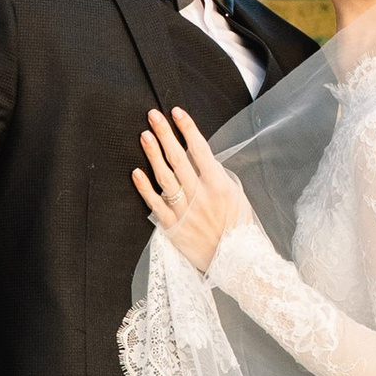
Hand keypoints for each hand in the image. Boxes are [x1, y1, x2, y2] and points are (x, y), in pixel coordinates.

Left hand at [133, 105, 248, 274]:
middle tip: (153, 116)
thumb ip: (219, 177)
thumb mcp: (238, 197)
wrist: (236, 262)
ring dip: (153, 154)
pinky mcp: (173, 227)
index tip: (177, 112)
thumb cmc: (240, 228)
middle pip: (178, 159)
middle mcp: (200, 196)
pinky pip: (155, 204)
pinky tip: (136, 172)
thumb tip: (204, 158)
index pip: (200, 149)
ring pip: (164, 177)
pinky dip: (144, 188)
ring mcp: (185, 211)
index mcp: (219, 185)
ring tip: (144, 135)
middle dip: (165, 134)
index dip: (187, 128)